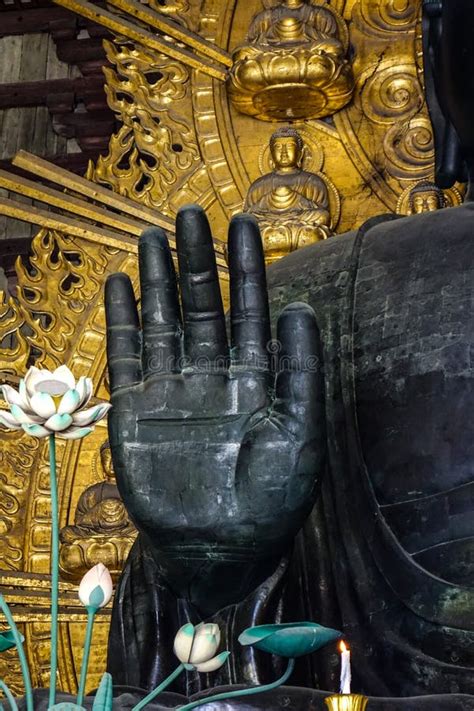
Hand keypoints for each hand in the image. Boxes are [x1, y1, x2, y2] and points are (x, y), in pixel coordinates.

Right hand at [105, 206, 324, 615]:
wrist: (220, 550)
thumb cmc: (270, 501)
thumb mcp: (300, 435)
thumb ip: (300, 373)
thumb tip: (300, 309)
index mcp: (255, 380)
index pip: (250, 311)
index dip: (247, 268)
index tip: (242, 224)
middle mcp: (212, 377)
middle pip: (202, 306)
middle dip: (197, 260)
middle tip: (189, 213)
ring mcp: (172, 391)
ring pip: (163, 323)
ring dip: (157, 280)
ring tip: (152, 237)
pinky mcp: (135, 411)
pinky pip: (127, 358)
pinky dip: (122, 321)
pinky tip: (120, 284)